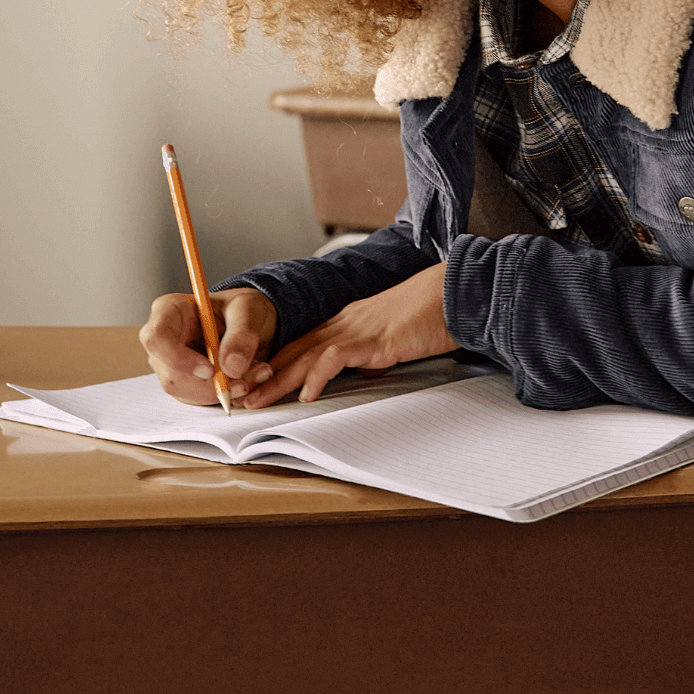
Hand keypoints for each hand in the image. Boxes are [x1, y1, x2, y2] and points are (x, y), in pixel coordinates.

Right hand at [139, 287, 276, 405]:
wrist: (252, 323)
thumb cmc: (242, 308)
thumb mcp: (248, 308)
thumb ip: (243, 333)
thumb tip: (231, 367)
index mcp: (170, 310)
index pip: (157, 338)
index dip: (178, 359)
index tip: (209, 370)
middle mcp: (165, 340)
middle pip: (171, 374)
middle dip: (210, 384)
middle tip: (245, 380)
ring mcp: (172, 364)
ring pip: (185, 392)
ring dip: (221, 391)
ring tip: (254, 375)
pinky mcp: (185, 382)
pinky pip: (198, 398)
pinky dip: (223, 395)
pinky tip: (245, 381)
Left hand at [242, 262, 458, 408]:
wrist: (454, 293)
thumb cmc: (431, 314)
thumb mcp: (395, 340)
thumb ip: (376, 354)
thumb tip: (365, 372)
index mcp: (351, 322)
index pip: (304, 345)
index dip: (277, 365)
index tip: (256, 386)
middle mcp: (347, 322)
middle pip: (295, 350)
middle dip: (265, 375)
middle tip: (239, 397)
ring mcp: (358, 328)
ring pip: (306, 354)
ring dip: (278, 380)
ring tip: (257, 401)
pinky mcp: (374, 337)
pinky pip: (336, 357)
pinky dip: (318, 376)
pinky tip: (307, 394)